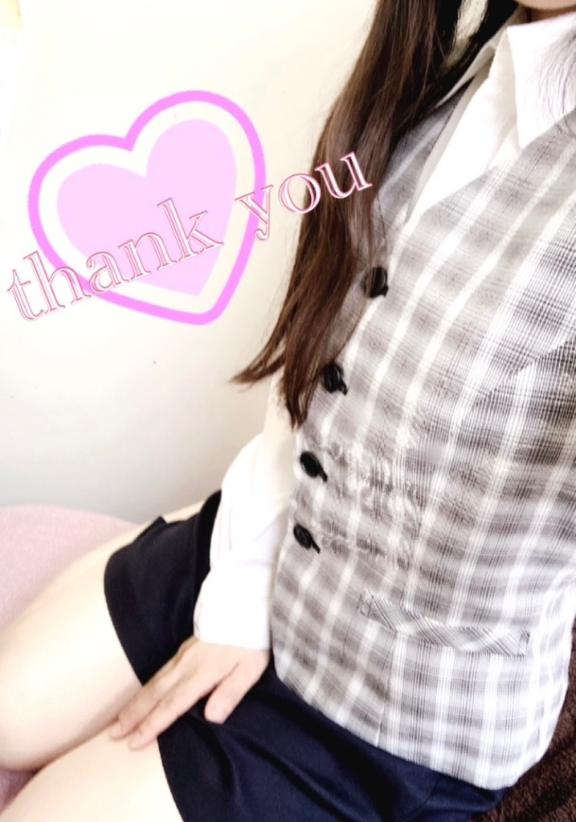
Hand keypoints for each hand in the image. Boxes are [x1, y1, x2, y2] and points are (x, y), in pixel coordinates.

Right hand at [108, 635, 269, 748]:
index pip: (172, 704)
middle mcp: (186, 665)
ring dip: (135, 702)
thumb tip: (210, 718)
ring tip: (118, 719)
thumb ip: (230, 692)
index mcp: (201, 673)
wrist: (243, 603)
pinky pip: (159, 671)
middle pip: (155, 694)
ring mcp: (183, 655)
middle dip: (133, 715)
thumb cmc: (250, 639)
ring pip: (153, 682)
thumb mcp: (250, 668)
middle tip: (112, 734)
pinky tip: (142, 694)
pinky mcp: (184, 648)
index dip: (152, 724)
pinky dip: (145, 686)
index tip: (133, 743)